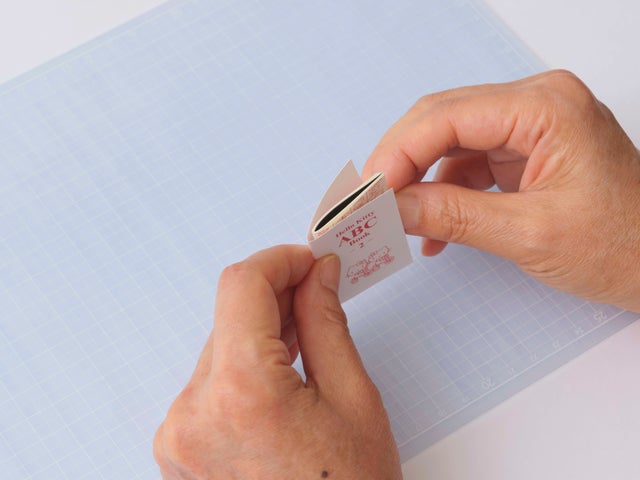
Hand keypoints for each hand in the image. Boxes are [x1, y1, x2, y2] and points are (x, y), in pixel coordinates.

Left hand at [153, 245, 400, 478]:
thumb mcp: (353, 400)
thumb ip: (325, 323)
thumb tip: (318, 275)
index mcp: (240, 394)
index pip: (242, 285)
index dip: (279, 261)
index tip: (308, 259)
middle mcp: (193, 413)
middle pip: (229, 317)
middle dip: (275, 297)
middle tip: (318, 290)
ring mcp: (179, 435)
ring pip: (220, 348)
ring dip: (259, 332)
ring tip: (305, 334)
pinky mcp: (179, 449)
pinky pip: (210, 383)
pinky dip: (244, 364)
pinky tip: (280, 368)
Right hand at [364, 70, 639, 311]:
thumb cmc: (625, 246)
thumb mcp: (529, 234)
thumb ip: (452, 216)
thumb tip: (391, 207)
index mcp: (546, 107)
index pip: (445, 117)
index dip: (396, 155)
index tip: (367, 193)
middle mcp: (537, 103)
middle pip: (441, 120)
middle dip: (399, 163)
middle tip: (369, 201)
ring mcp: (531, 125)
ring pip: (449, 141)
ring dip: (418, 180)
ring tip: (395, 218)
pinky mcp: (526, 150)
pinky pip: (468, 162)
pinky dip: (444, 193)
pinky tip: (433, 230)